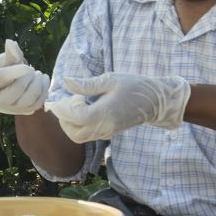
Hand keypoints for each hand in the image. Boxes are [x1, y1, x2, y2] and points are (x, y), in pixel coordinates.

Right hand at [0, 39, 49, 115]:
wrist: (4, 85)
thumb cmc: (2, 69)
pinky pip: (36, 105)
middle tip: (31, 69)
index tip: (27, 66)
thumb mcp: (3, 60)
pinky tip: (44, 81)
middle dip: (27, 79)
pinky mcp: (22, 111)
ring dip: (37, 86)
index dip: (14, 72)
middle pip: (14, 93)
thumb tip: (10, 43)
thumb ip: (10, 54)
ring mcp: (9, 108)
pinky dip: (43, 92)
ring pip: (27, 101)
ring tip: (39, 74)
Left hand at [46, 71, 189, 142]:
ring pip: (79, 137)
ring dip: (70, 123)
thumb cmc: (134, 86)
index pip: (75, 117)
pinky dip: (78, 125)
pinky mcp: (108, 133)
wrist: (155, 101)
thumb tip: (66, 82)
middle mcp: (104, 127)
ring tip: (77, 104)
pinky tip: (85, 108)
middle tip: (69, 100)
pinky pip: (87, 135)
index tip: (60, 97)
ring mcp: (106, 132)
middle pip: (73, 132)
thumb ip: (87, 84)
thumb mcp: (110, 79)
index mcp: (104, 113)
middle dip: (64, 118)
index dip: (63, 109)